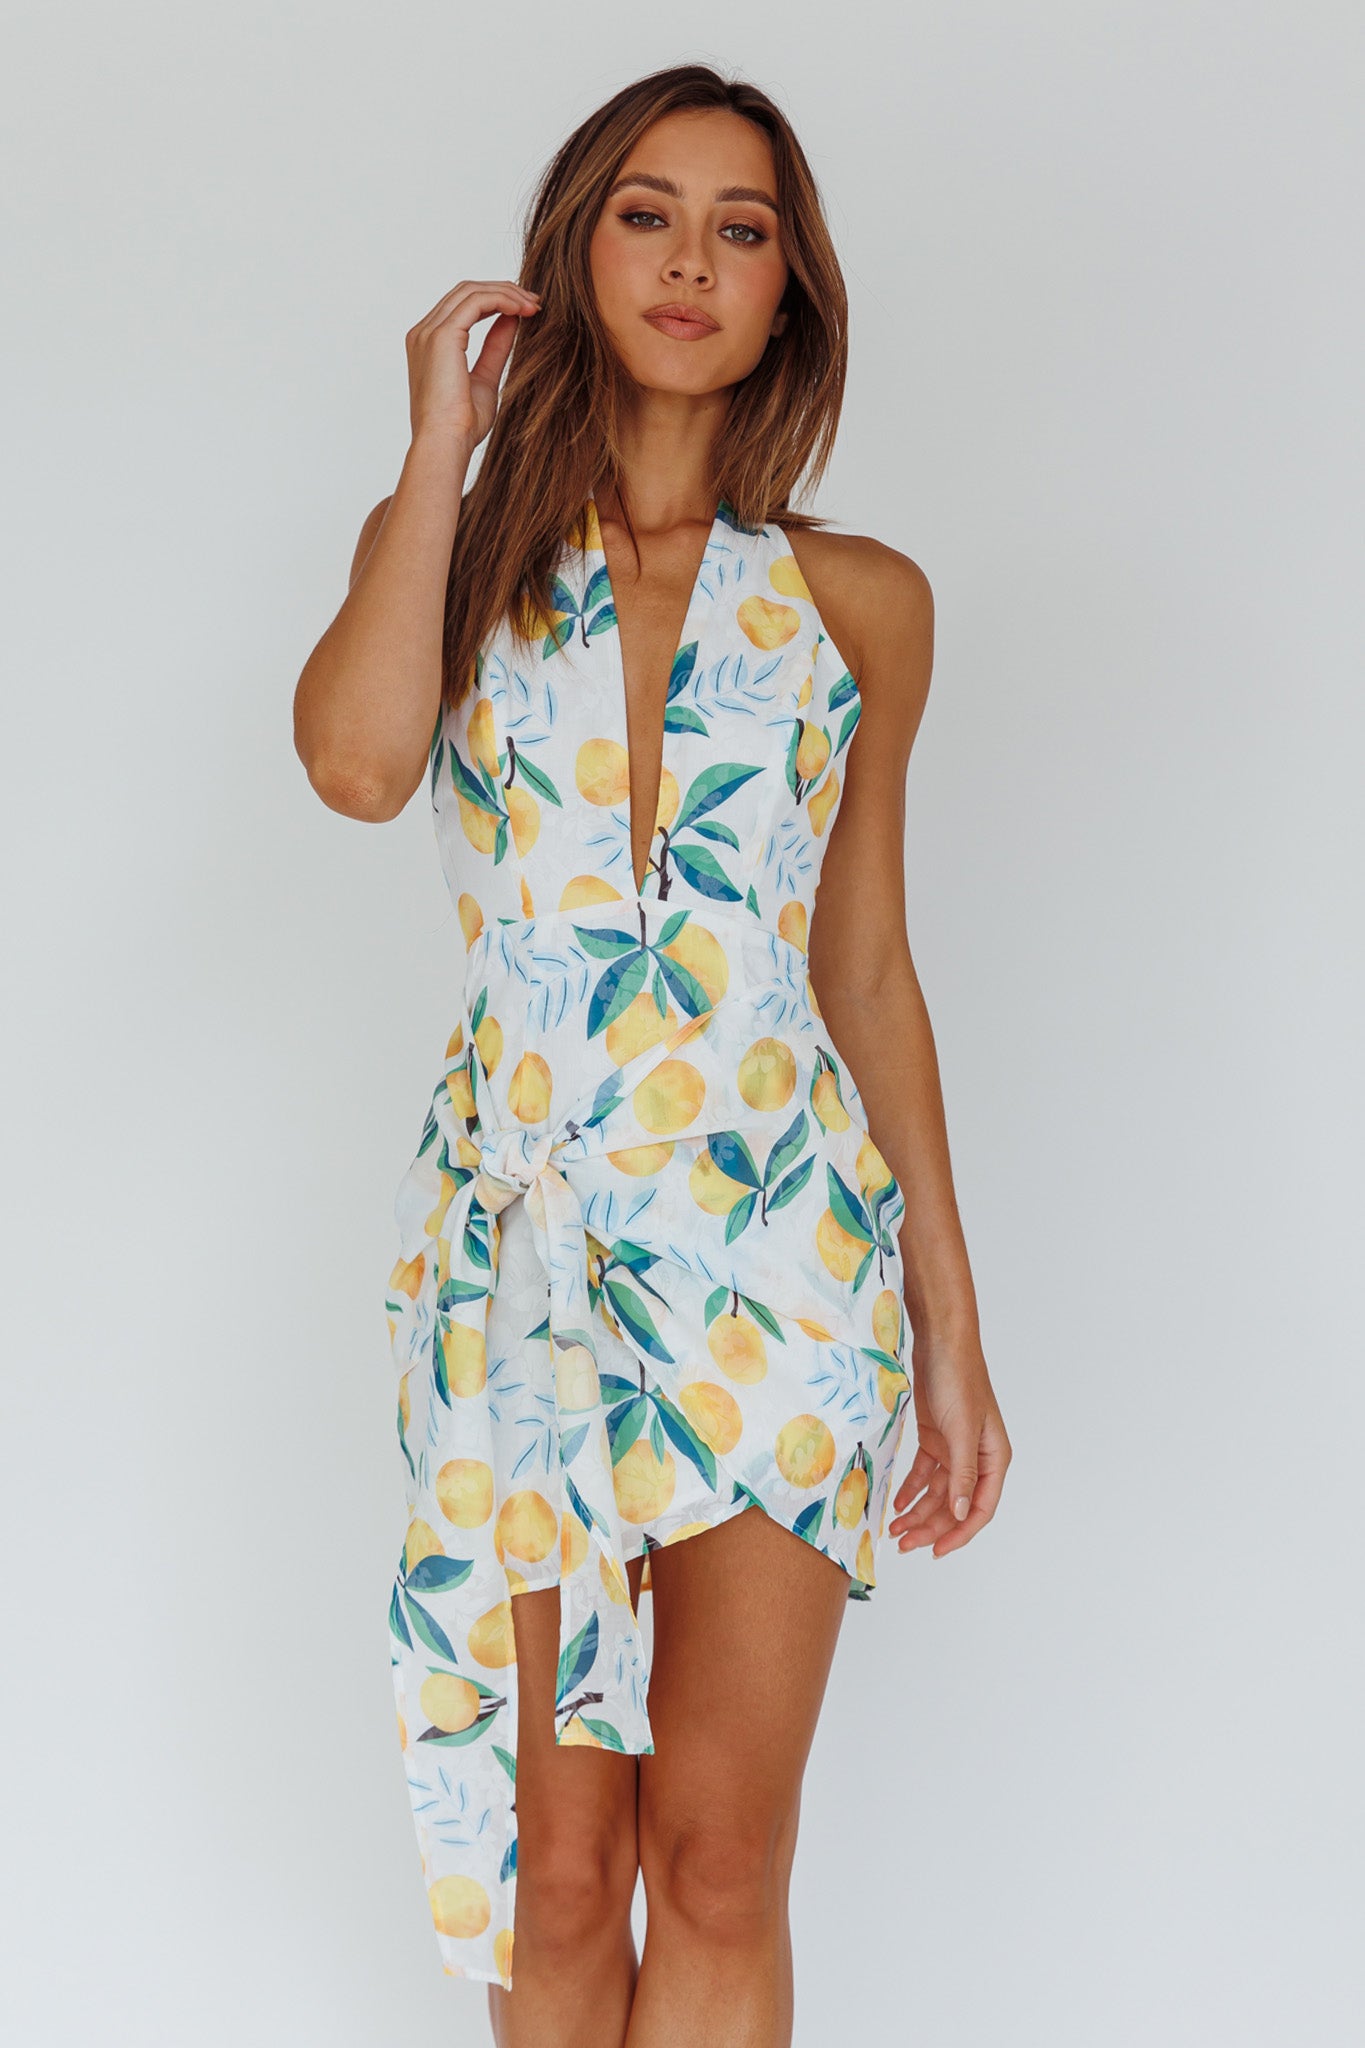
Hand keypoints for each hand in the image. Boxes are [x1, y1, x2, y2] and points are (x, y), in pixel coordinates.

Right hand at [404, 278, 540, 452]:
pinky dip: (502, 300)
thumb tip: (512, 321)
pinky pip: (476, 302)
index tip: (526, 311)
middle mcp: (423, 333)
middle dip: (503, 291)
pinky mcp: (441, 336)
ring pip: (471, 291)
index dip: (495, 301)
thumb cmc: (461, 426)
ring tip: (534, 306)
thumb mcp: (485, 380)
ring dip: (506, 293)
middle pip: (465, 292)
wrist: (446, 445)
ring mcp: (429, 332)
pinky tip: (523, 311)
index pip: (461, 306)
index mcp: (428, 344)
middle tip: (535, 303)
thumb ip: (495, 348)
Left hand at [889, 1327, 1010, 1557]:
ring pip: (938, 1492)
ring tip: (896, 1530)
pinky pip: (925, 1473)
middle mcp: (977, 1457)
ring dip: (919, 1511)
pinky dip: (912, 1489)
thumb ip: (962, 1473)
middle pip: (955, 1505)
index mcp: (994, 1458)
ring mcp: (955, 1448)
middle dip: (931, 1527)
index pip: (979, 1508)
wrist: (939, 1341)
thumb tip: (961, 1514)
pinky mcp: (936, 1438)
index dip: (959, 1534)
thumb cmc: (958, 1379)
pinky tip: (897, 1503)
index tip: (936, 1552)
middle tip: (905, 1544)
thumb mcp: (960, 1430)